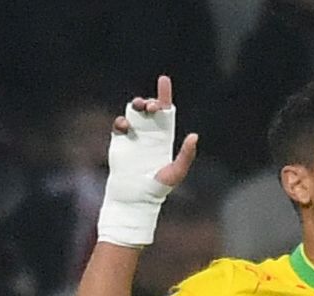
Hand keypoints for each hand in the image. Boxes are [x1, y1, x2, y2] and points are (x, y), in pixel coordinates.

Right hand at [98, 74, 199, 247]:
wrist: (134, 198)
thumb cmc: (157, 188)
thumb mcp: (176, 172)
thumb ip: (186, 155)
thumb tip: (194, 137)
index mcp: (163, 136)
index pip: (165, 111)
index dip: (164, 94)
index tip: (163, 80)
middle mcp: (149, 133)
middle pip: (148, 108)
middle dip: (149, 101)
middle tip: (151, 106)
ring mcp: (134, 137)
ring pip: (133, 112)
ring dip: (135, 105)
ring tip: (139, 108)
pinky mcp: (120, 142)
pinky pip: (119, 125)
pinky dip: (121, 121)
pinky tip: (126, 127)